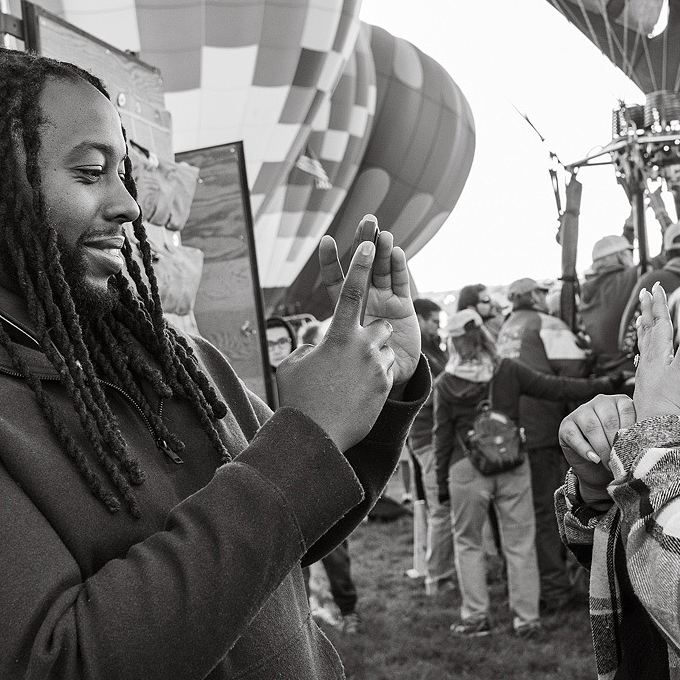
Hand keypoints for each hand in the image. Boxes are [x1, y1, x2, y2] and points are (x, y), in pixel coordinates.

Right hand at [275, 241, 395, 450]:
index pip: (351, 291)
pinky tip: (358, 396)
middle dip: (374, 332)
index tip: (369, 243)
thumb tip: (316, 340)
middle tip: (358, 350)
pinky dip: (375, 378)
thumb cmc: (299, 399)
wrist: (316, 437)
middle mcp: (362, 345)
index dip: (360, 264)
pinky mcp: (386, 385)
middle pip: (381, 324)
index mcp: (338, 335)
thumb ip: (307, 346)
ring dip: (375, 356)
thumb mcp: (293, 365)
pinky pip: (386, 371)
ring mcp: (377, 365)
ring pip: (385, 349)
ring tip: (355, 378)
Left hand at [315, 215, 420, 386]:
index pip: (336, 281)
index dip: (331, 262)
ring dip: (384, 251)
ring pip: (383, 270)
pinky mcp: (403, 307)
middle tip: (368, 220)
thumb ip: (327, 349)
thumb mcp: (338, 358)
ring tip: (383, 234)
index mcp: (345, 310)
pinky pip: (401, 283)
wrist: (386, 381)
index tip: (326, 241)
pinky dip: (400, 268)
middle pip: (364, 266)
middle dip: (365, 242)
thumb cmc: (357, 370)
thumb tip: (307, 347)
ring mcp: (384, 300)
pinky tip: (397, 252)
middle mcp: (365, 300)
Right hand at [559, 394, 635, 505]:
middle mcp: (600, 401)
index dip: (630, 432)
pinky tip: (594, 459)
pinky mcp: (566, 425)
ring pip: (592, 427)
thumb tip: (646, 442)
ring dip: (602, 448)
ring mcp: (581, 411)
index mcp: (619, 401)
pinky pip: (575, 436)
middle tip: (620, 461)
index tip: (634, 450)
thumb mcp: (631, 442)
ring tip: (608, 463)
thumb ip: (637, 435)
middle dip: (615, 444)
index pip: (626, 411)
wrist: (598, 471)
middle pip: (609, 420)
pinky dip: (585, 450)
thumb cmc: (619, 453)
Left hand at [631, 284, 679, 423]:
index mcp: (659, 356)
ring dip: (644, 329)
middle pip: (648, 331)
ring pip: (644, 346)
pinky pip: (643, 363)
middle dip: (648, 311)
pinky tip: (641, 356)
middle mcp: (649, 363)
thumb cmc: (672, 406)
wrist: (658, 435)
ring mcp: (646, 376)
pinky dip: (643, 353)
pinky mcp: (647, 389)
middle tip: (644, 293)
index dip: (659, 305)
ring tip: (640, 318)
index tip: (656, 287)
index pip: (659, 324)